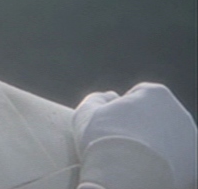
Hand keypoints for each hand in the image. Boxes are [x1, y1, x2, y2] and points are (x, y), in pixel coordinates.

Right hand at [73, 83, 196, 188]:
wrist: (123, 180)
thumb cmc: (102, 142)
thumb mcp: (87, 113)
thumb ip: (98, 98)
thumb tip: (110, 97)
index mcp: (156, 94)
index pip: (138, 94)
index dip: (121, 108)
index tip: (110, 125)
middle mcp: (180, 112)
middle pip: (156, 115)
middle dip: (140, 126)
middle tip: (121, 143)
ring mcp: (190, 139)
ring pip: (167, 138)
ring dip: (154, 144)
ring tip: (133, 159)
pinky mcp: (193, 164)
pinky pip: (175, 160)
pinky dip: (163, 163)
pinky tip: (144, 169)